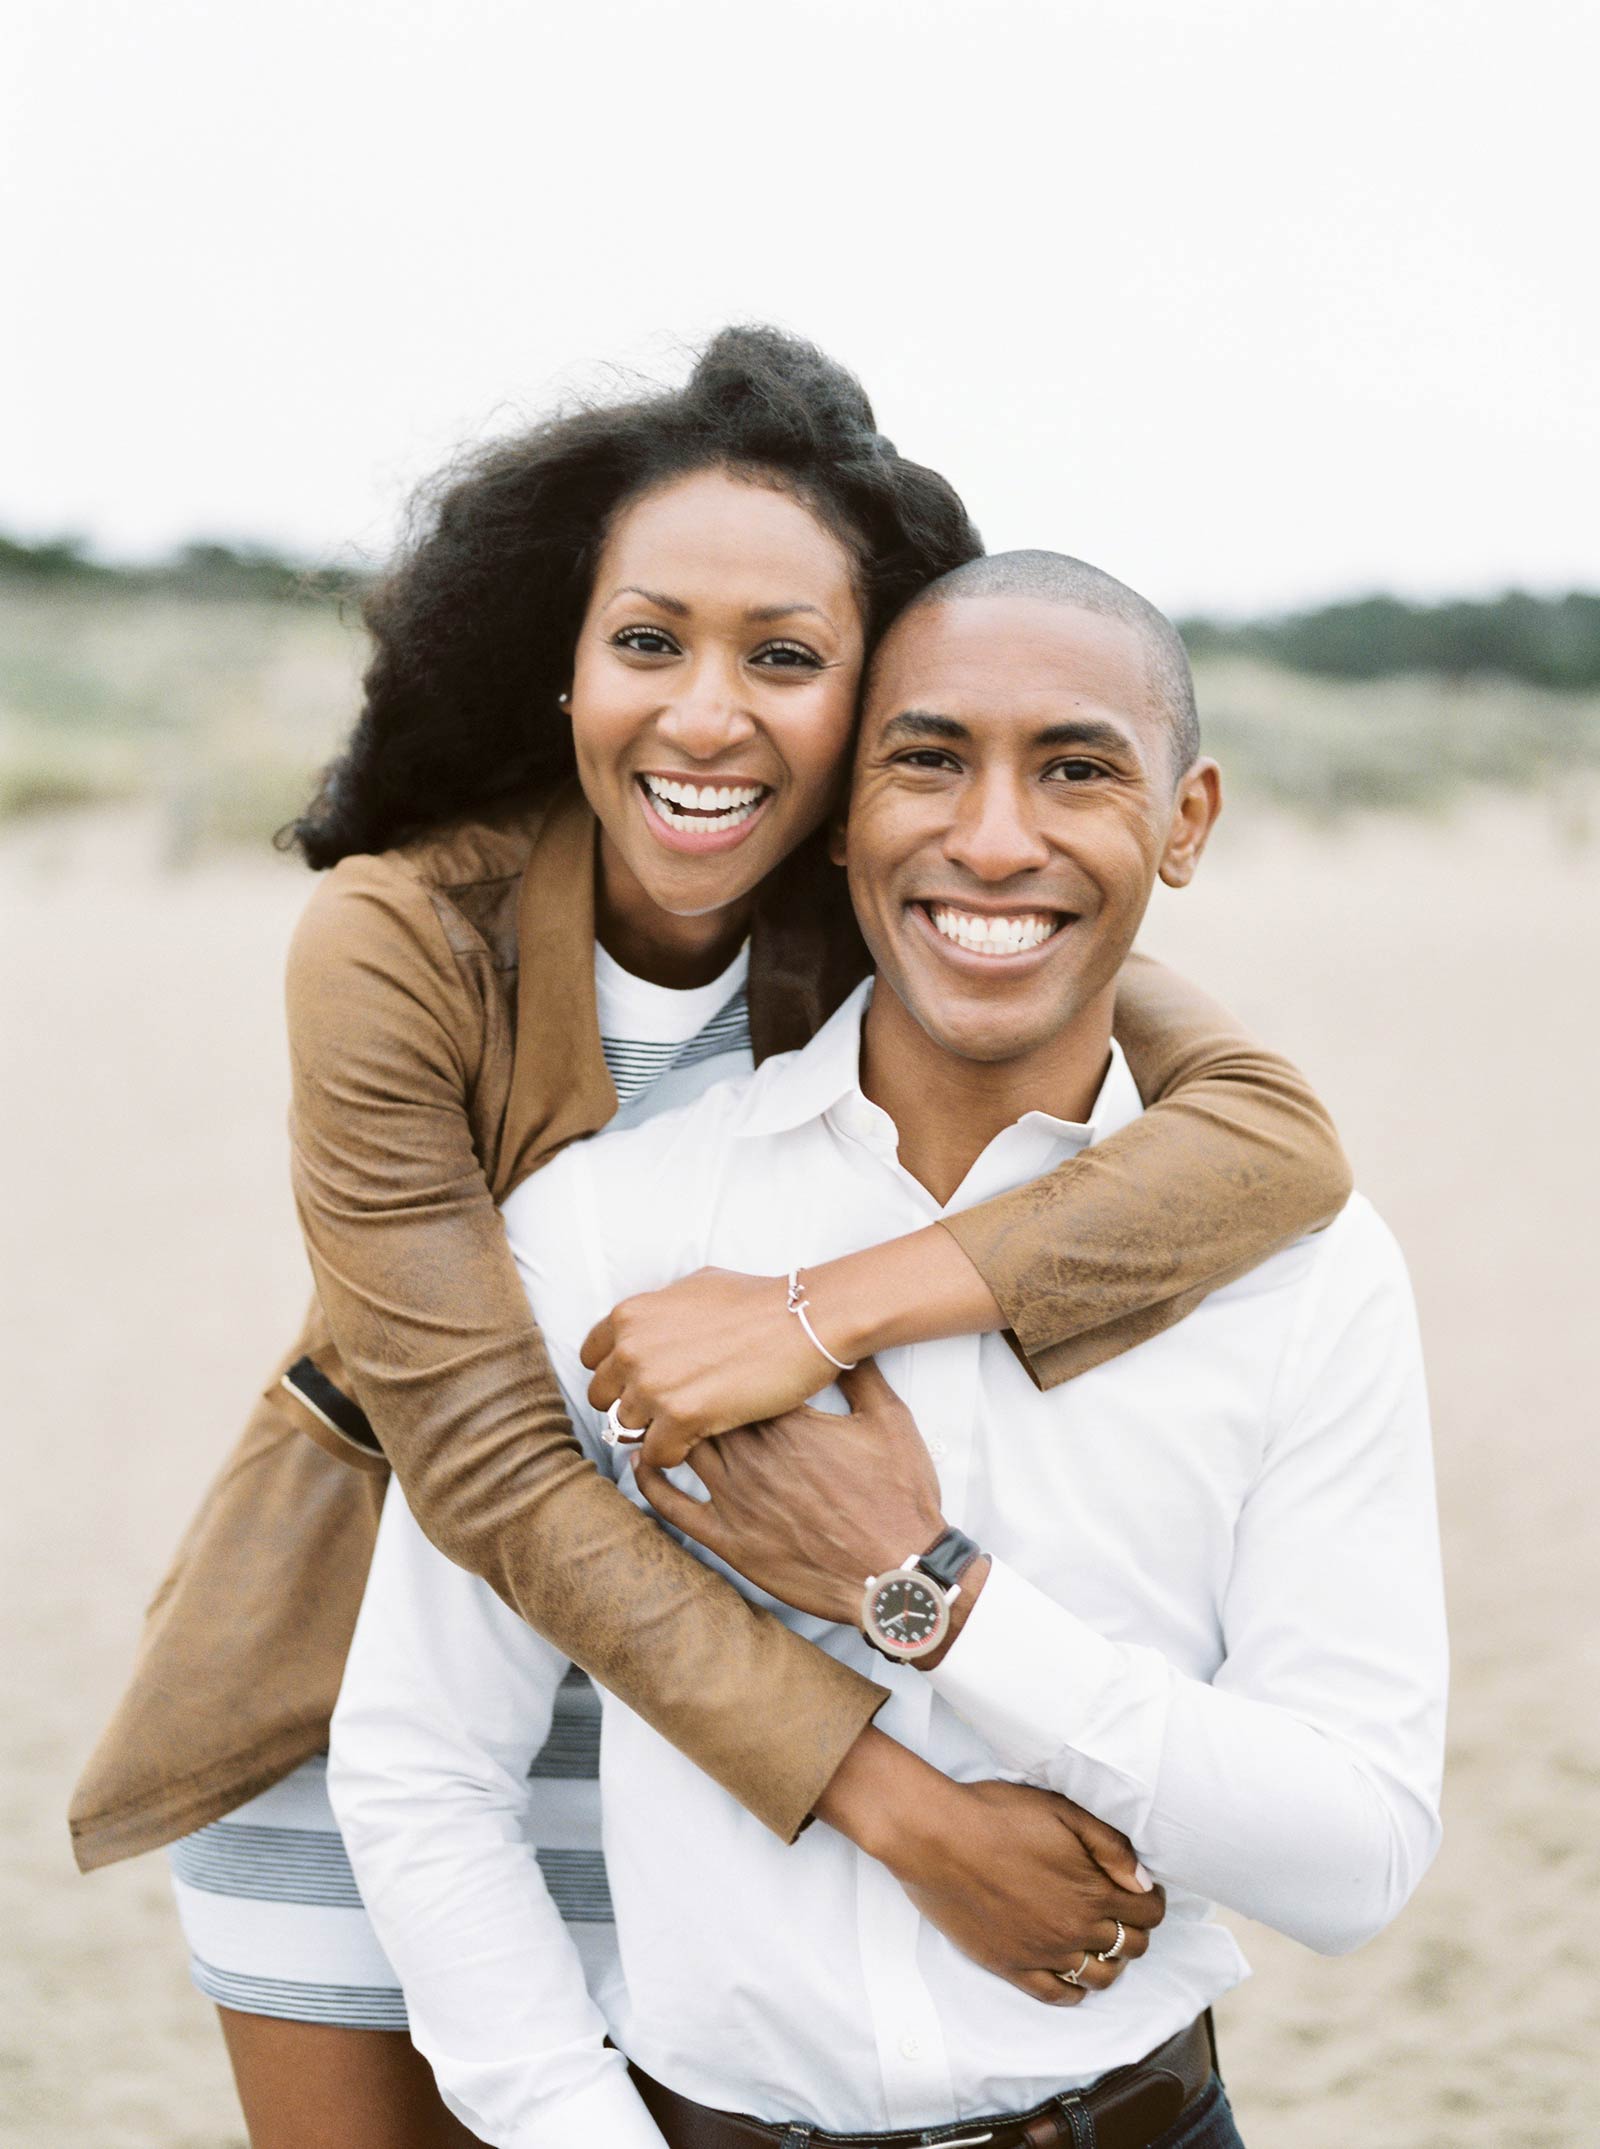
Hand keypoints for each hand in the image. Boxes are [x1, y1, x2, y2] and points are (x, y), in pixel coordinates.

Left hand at [581, 1268, 836, 1467]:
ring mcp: (653, 1385)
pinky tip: (701, 1438)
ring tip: (689, 1421)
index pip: (592, 1359)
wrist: (803, 1320)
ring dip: (655, 1429)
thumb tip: (648, 1328)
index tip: (641, 1381)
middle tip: (667, 1405)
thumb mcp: (694, 1287)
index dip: (618, 1374)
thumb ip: (659, 1311)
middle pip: (604, 1398)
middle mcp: (631, 1350)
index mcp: (629, 1316)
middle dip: (633, 1403)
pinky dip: (676, 1453)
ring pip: (628, 1428)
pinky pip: (657, 1455)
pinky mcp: (681, 1418)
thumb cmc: (757, 1300)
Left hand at [635, 1360, 944, 1624]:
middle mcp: (754, 1454)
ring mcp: (736, 1497)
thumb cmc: (898, 1498)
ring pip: (682, 1446)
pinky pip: (673, 1505)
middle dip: (692, 1387)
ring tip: (651, 1405)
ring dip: (665, 1424)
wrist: (895, 1573)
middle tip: (679, 1368)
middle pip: (703, 1406)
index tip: (726, 1348)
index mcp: (789, 1420)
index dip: (730, 1361)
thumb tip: (846, 1341)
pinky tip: (640, 1461)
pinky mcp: (728, 1538)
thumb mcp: (891, 1421)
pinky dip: (651, 1481)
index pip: (741, 1375)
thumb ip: (863, 1375)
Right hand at [814, 1730, 1161, 2006]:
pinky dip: (1074, 1991)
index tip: (1142, 1891)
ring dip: (1109, 1961)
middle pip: (1130, 1947)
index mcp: (1092, 1890)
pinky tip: (1071, 1974)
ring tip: (1097, 1941)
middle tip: (1121, 1912)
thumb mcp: (1062, 1811)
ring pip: (1100, 1977)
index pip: (1148, 1912)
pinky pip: (1057, 1995)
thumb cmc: (997, 1815)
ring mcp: (1043, 1954)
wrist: (937, 1838)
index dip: (1151, 1900)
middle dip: (1134, 1929)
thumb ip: (1111, 1847)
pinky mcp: (1011, 1967)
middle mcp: (1074, 1930)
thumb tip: (1144, 1882)